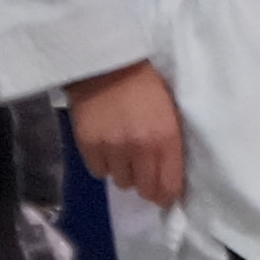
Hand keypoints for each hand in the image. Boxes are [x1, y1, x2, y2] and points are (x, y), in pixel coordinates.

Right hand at [68, 57, 183, 206]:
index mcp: (166, 139)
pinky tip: (106, 146)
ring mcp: (111, 148)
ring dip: (124, 171)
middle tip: (143, 172)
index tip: (164, 194)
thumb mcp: (170, 113)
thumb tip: (170, 178)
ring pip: (120, 182)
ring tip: (123, 151)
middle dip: (145, 185)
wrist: (108, 63)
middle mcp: (139, 148)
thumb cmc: (146, 85)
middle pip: (143, 190)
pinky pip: (98, 172)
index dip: (166, 196)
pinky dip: (103, 163)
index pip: (167, 187)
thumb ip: (171, 146)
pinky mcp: (88, 145)